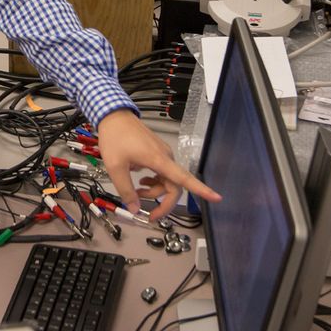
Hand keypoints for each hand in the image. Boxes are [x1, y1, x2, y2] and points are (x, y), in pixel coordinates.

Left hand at [95, 109, 220, 219]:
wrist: (114, 116)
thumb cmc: (116, 136)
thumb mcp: (115, 167)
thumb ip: (126, 190)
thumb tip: (135, 209)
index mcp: (159, 160)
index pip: (185, 178)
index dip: (202, 190)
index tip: (216, 198)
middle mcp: (165, 157)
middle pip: (175, 186)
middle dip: (162, 202)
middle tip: (150, 214)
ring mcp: (163, 154)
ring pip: (167, 181)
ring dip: (154, 191)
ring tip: (136, 191)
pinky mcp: (158, 153)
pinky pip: (162, 173)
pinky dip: (154, 182)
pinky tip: (141, 180)